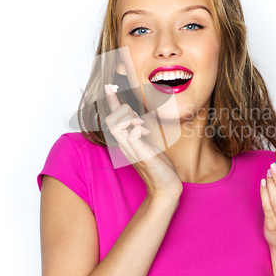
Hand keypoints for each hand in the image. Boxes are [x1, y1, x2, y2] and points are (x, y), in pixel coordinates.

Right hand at [104, 85, 182, 199]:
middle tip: (132, 111)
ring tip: (140, 121)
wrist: (166, 188)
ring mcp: (132, 151)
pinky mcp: (141, 155)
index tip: (109, 87)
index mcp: (126, 142)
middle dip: (118, 108)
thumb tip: (140, 120)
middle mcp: (125, 146)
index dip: (111, 103)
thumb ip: (142, 133)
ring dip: (128, 118)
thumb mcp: (150, 145)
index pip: (113, 120)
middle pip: (109, 121)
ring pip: (116, 127)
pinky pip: (133, 136)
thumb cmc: (160, 167)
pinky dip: (138, 128)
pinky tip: (147, 131)